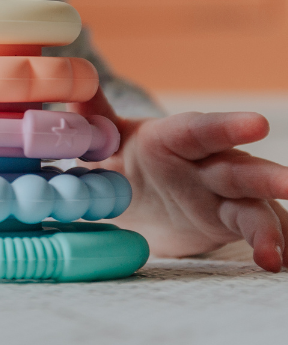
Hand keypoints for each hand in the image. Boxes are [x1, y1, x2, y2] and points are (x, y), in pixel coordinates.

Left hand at [70, 90, 287, 271]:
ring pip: (253, 205)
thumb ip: (94, 114)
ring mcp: (221, 194)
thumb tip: (77, 82)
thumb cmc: (123, 156)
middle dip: (265, 176)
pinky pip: (252, 232)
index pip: (200, 130)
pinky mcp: (229, 222)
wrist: (134, 194)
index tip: (258, 124)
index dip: (226, 127)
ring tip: (277, 251)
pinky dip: (269, 245)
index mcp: (173, 138)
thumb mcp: (105, 139)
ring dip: (271, 224)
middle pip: (238, 168)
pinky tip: (278, 262)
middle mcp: (205, 163)